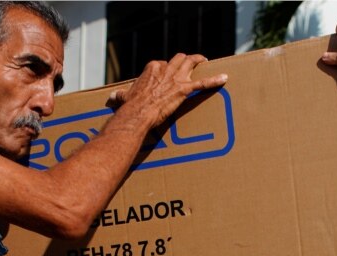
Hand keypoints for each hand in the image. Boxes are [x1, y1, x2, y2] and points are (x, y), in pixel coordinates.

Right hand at [108, 53, 227, 127]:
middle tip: (191, 63)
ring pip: (190, 63)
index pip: (162, 64)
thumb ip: (121, 95)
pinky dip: (214, 80)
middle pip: (178, 59)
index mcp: (151, 69)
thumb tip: (112, 97)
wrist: (137, 114)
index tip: (168, 75)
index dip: (166, 69)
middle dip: (185, 61)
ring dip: (199, 61)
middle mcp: (165, 69)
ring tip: (206, 62)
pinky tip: (224, 78)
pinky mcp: (184, 89)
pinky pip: (202, 82)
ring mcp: (175, 78)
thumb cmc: (130, 107)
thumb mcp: (124, 97)